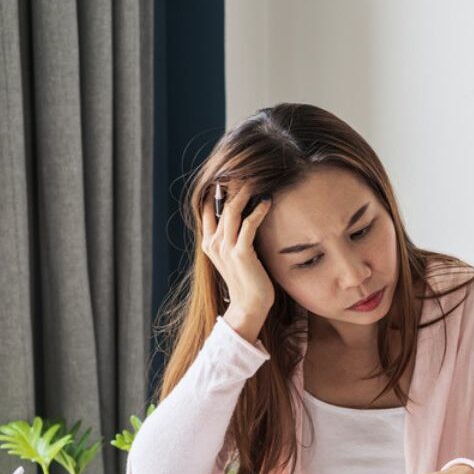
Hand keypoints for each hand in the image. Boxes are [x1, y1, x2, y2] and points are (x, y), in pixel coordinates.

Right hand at [200, 184, 273, 342]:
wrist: (250, 305)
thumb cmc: (248, 278)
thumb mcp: (236, 254)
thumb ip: (235, 235)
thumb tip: (246, 213)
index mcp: (209, 242)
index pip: (206, 207)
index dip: (217, 189)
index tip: (232, 173)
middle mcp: (213, 243)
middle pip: (221, 204)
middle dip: (234, 185)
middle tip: (249, 169)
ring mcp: (225, 248)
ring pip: (233, 210)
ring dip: (246, 192)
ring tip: (258, 179)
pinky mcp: (241, 253)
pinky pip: (248, 224)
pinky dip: (258, 210)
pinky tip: (267, 201)